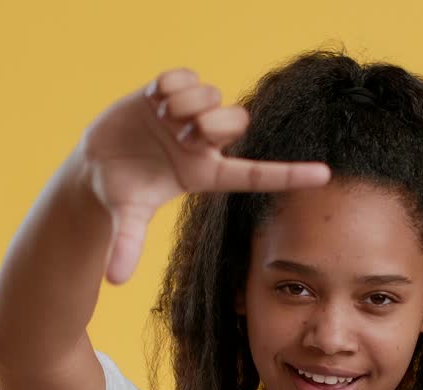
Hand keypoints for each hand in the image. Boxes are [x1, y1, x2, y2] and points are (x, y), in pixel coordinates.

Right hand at [77, 68, 331, 283]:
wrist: (96, 163)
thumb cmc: (121, 193)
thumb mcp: (126, 216)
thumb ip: (127, 244)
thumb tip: (113, 280)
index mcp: (206, 173)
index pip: (256, 175)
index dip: (290, 174)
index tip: (326, 174)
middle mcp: (204, 143)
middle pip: (237, 122)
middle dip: (213, 124)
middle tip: (184, 134)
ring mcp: (188, 114)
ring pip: (211, 94)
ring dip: (187, 104)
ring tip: (163, 118)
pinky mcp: (168, 92)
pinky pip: (183, 75)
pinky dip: (170, 85)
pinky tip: (154, 100)